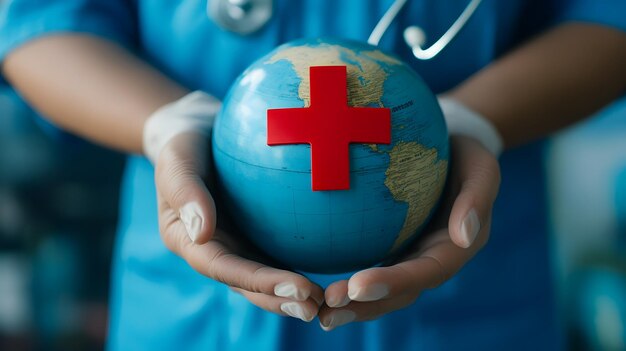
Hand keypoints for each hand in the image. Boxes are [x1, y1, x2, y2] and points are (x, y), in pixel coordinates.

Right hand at [154, 132, 323, 321]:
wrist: (199, 132)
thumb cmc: (184, 143)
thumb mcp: (178, 158)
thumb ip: (185, 190)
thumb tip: (201, 232)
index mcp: (188, 240)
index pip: (225, 268)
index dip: (260, 282)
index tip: (297, 287)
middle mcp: (214, 249)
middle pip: (247, 283)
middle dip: (279, 299)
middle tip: (315, 307)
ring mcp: (236, 244)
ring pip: (265, 277)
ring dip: (292, 294)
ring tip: (327, 302)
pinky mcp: (255, 233)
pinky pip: (278, 252)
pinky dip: (301, 263)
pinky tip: (332, 268)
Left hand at [318, 136, 500, 329]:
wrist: (453, 150)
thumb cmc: (467, 155)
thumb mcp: (482, 168)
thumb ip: (477, 198)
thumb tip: (465, 235)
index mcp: (455, 248)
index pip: (424, 272)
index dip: (393, 282)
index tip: (358, 286)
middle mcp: (431, 260)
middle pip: (398, 293)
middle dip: (364, 307)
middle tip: (327, 313)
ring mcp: (410, 257)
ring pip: (380, 290)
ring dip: (350, 306)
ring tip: (316, 312)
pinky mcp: (391, 247)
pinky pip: (366, 266)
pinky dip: (345, 282)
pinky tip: (311, 285)